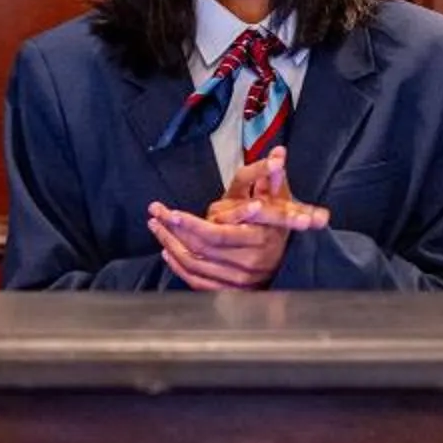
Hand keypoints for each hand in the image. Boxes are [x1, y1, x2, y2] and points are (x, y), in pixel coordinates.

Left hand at [149, 153, 324, 289]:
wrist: (286, 257)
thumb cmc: (277, 223)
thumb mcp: (280, 198)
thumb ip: (273, 177)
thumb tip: (278, 153)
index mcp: (261, 237)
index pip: (219, 233)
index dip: (192, 225)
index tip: (171, 213)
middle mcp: (251, 261)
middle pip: (202, 247)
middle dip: (175, 230)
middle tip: (156, 212)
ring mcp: (240, 279)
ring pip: (196, 264)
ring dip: (171, 245)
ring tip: (156, 226)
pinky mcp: (230, 290)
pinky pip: (197, 281)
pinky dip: (179, 267)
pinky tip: (167, 251)